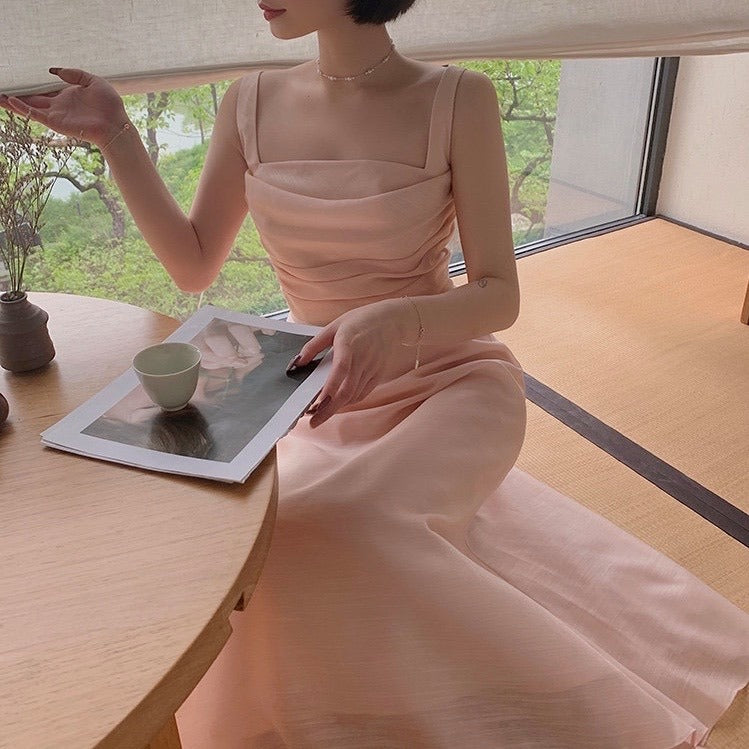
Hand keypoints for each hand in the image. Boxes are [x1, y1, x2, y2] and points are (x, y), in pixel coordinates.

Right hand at [0, 67, 128, 147]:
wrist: (116, 124)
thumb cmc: (110, 105)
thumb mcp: (93, 81)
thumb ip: (74, 74)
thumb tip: (54, 71)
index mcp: (66, 96)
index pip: (43, 89)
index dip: (30, 85)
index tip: (17, 78)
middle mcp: (58, 106)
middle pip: (32, 99)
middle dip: (16, 94)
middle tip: (1, 88)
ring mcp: (56, 115)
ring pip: (29, 108)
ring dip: (13, 102)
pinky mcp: (57, 123)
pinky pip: (37, 115)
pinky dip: (24, 109)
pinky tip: (12, 102)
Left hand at [294, 299, 413, 427]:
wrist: (392, 320)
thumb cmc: (361, 320)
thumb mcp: (334, 326)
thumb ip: (315, 344)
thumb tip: (298, 361)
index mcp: (349, 344)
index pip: (340, 370)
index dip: (329, 388)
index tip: (316, 403)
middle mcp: (362, 359)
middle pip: (347, 391)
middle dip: (329, 410)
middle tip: (314, 422)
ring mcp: (372, 368)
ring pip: (354, 395)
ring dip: (338, 407)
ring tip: (321, 414)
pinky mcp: (378, 374)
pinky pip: (363, 393)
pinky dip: (350, 401)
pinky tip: (339, 403)